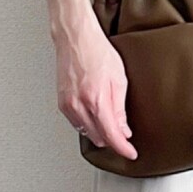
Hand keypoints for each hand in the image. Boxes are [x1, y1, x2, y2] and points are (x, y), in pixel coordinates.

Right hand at [56, 15, 137, 159]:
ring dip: (100, 133)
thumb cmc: (96, 51)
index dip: (123, 148)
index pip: (111, 135)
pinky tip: (95, 115)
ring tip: (110, 122)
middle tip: (124, 134)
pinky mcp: (61, 103)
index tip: (130, 153)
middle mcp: (79, 105)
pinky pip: (77, 124)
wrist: (75, 38)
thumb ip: (120, 109)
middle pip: (98, 138)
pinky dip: (88, 124)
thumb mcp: (119, 79)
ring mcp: (68, 105)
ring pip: (87, 133)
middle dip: (113, 140)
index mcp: (96, 100)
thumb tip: (123, 130)